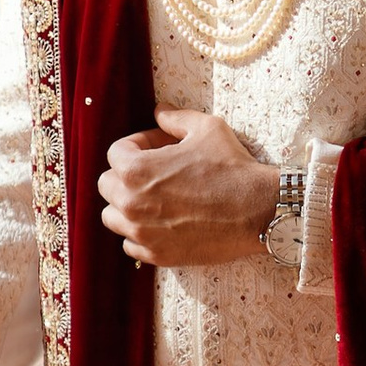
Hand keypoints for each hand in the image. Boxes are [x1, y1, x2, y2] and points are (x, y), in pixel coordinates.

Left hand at [99, 110, 277, 267]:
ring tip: (153, 199)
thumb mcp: (206, 129)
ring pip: (113, 217)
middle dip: (126, 175)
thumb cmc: (232, 167)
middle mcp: (131, 203)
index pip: (115, 153)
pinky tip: (161, 223)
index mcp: (136, 170)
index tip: (158, 147)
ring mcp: (142, 233)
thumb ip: (175, 118)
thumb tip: (159, 110)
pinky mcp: (157, 255)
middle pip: (107, 186)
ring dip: (127, 206)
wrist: (258, 210)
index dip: (138, 144)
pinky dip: (140, 234)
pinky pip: (130, 245)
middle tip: (155, 172)